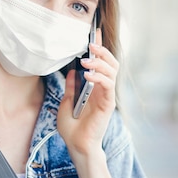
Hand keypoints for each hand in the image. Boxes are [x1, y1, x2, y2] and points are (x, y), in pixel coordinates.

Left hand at [57, 29, 118, 157]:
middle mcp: (103, 89)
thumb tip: (71, 71)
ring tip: (87, 60)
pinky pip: (108, 85)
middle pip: (110, 63)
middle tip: (90, 44)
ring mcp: (107, 95)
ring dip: (100, 62)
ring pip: (112, 71)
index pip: (100, 63)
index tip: (94, 32)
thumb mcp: (66, 102)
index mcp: (94, 86)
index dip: (99, 47)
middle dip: (102, 51)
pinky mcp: (108, 104)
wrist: (76, 145)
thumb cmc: (72, 127)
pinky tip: (88, 75)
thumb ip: (71, 87)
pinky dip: (99, 77)